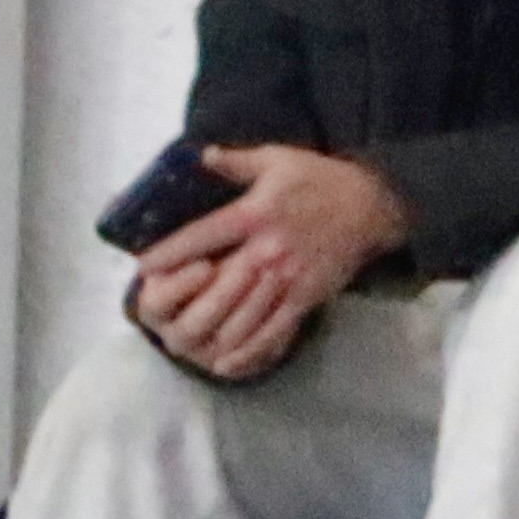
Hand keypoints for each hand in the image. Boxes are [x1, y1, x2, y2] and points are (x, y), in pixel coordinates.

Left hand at [129, 145, 405, 384]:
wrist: (374, 204)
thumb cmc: (320, 179)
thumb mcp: (277, 158)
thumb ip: (236, 161)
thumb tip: (199, 155)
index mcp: (255, 214)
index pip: (203, 235)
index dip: (170, 253)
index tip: (144, 268)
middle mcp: (269, 249)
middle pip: (220, 284)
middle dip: (188, 304)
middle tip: (159, 320)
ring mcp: (290, 277)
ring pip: (245, 314)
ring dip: (215, 333)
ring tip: (187, 347)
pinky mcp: (307, 296)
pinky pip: (276, 329)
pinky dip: (250, 349)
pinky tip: (227, 362)